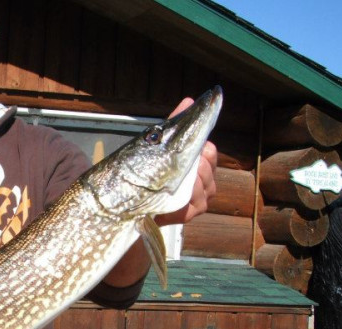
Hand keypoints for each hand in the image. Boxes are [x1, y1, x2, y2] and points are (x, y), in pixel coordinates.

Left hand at [154, 97, 217, 226]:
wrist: (131, 206)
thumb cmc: (148, 173)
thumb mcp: (159, 147)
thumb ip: (174, 124)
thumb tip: (189, 100)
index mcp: (201, 165)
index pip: (209, 152)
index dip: (201, 148)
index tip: (191, 146)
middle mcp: (206, 184)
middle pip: (207, 167)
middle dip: (194, 163)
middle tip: (177, 164)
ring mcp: (200, 201)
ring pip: (202, 185)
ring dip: (187, 180)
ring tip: (172, 179)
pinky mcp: (189, 215)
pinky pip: (193, 202)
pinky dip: (183, 197)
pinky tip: (170, 194)